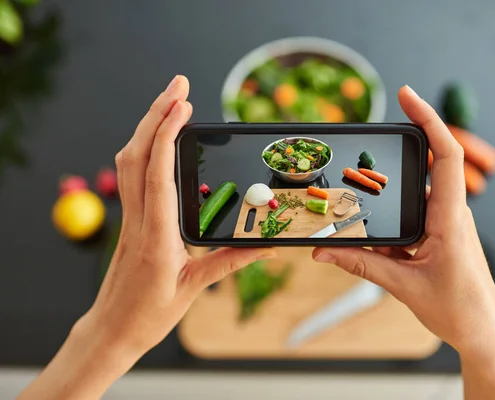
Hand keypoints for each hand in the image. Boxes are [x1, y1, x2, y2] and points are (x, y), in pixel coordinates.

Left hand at [77, 75, 275, 356]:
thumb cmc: (148, 314)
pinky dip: (145, 146)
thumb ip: (229, 261)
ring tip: (172, 101)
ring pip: (129, 159)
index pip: (157, 172)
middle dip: (156, 113)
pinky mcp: (130, 219)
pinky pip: (131, 174)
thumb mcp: (193, 288)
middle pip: (136, 153)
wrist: (112, 329)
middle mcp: (138, 218)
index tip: (182, 104)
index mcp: (155, 234)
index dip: (166, 133)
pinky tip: (160, 140)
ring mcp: (130, 216)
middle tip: (179, 84)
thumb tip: (264, 243)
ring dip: (148, 125)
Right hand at [312, 87, 494, 399]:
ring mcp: (447, 222)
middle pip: (431, 162)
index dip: (429, 121)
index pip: (445, 156)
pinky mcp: (440, 232)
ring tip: (362, 180)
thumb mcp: (402, 286)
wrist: (481, 332)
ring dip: (393, 183)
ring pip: (418, 189)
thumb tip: (324, 252)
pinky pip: (416, 210)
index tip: (408, 96)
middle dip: (404, 142)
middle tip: (373, 131)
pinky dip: (394, 209)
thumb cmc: (457, 310)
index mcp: (450, 220)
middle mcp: (451, 214)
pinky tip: (373, 223)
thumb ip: (361, 265)